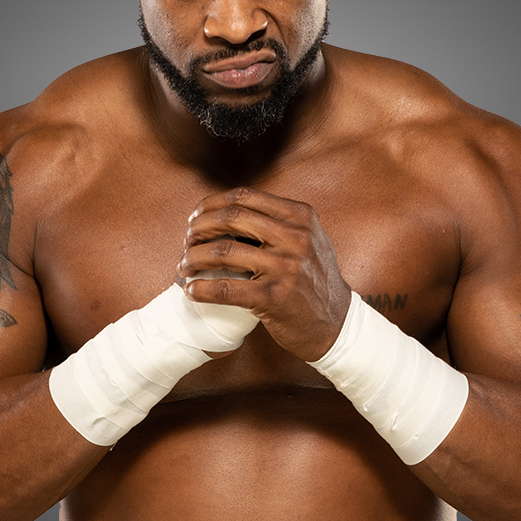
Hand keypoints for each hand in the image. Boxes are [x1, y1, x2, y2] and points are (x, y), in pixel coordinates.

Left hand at [177, 187, 350, 360]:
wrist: (337, 323)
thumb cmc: (314, 280)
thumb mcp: (309, 239)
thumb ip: (279, 221)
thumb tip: (229, 210)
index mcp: (300, 217)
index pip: (245, 197)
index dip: (212, 204)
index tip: (196, 216)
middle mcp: (296, 237)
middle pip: (231, 218)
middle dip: (199, 227)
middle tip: (187, 240)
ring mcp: (286, 267)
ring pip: (223, 252)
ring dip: (193, 258)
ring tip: (184, 266)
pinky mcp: (275, 298)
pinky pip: (226, 289)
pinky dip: (202, 289)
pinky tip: (191, 291)